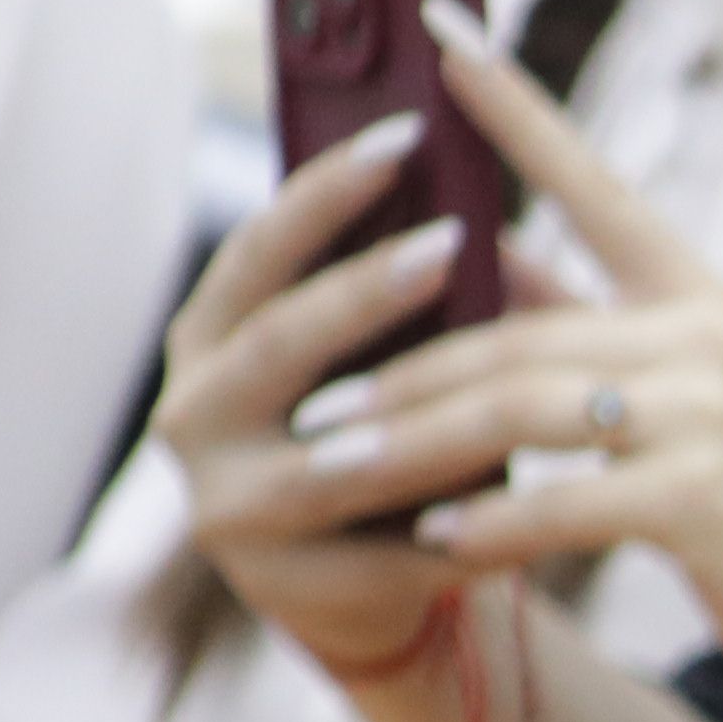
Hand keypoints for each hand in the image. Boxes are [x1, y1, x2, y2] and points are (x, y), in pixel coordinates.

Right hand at [161, 109, 522, 681]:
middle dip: (367, 289)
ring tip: (507, 371)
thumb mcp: (371, 354)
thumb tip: (468, 160)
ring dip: (422, 413)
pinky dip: (456, 518)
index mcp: (208, 338)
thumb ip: (392, 283)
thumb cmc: (383, 435)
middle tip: (454, 239)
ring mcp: (229, 507)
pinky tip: (529, 491)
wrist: (371, 588)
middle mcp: (193, 416)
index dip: (325, 191)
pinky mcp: (287, 588)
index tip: (406, 133)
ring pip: (332, 454)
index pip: (258, 249)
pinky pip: (384, 547)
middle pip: (281, 341)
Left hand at [271, 0, 722, 721]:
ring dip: (414, 441)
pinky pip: (561, 502)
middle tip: (315, 398)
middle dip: (401, 366)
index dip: (510, 104)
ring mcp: (704, 418)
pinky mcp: (700, 501)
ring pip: (517, 408)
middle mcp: (702, 340)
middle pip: (514, 330)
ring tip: (335, 463)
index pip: (592, 182)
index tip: (437, 31)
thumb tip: (495, 271)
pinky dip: (489, 524)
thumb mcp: (709, 401)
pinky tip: (436, 540)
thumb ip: (606, 337)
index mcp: (702, 299)